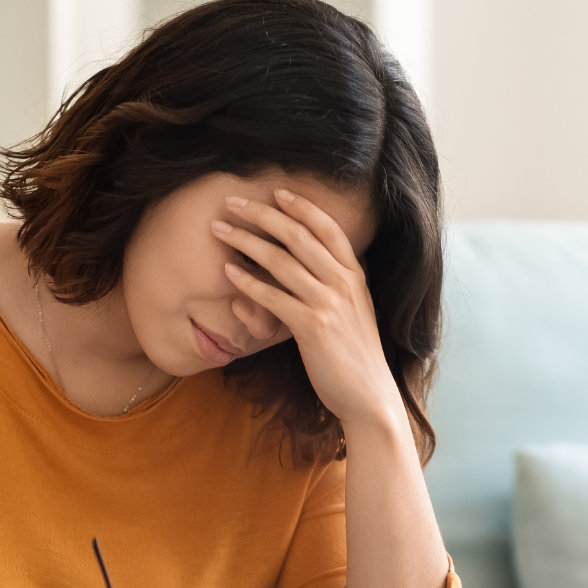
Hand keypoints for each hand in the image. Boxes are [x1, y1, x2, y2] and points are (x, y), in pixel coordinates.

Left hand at [212, 191, 402, 432]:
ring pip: (281, 261)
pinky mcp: (312, 327)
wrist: (369, 396)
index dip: (302, 206)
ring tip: (219, 230)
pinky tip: (229, 273)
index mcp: (355, 276)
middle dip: (262, 214)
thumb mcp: (352, 313)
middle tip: (232, 202)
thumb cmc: (353, 357)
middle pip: (298, 236)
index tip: (276, 192)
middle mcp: (344, 283)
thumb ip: (334, 288)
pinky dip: (249, 282)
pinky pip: (274, 297)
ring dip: (246, 241)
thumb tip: (306, 274)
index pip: (328, 228)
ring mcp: (329, 304)